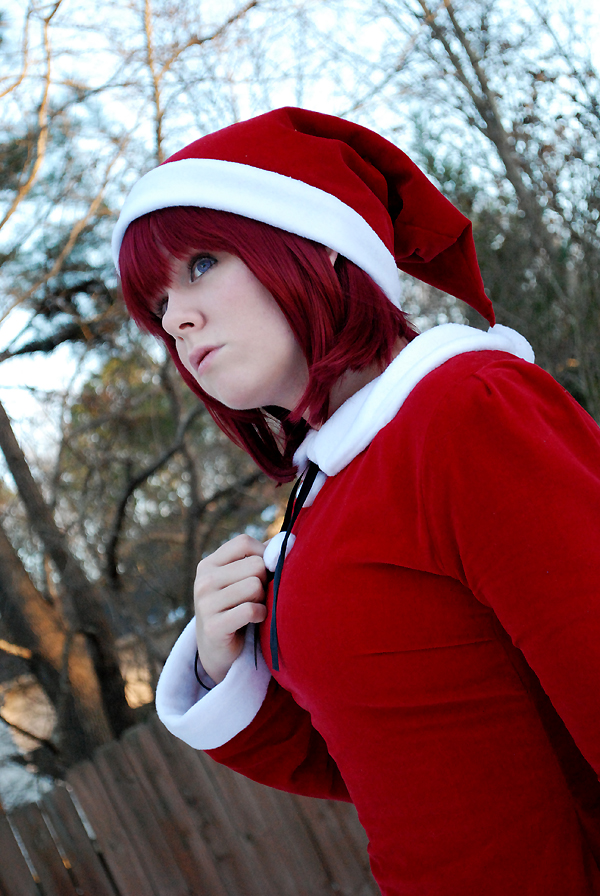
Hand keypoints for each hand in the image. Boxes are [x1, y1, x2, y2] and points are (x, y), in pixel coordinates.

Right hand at [194, 534, 267, 683]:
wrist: (217, 650)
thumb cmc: (236, 607)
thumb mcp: (240, 578)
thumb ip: (260, 556)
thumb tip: (289, 538)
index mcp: (208, 564)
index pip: (244, 542)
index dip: (263, 553)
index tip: (265, 571)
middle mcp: (203, 581)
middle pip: (255, 565)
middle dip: (264, 580)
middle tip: (256, 596)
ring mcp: (205, 604)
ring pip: (255, 586)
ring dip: (263, 599)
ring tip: (254, 607)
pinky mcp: (213, 627)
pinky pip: (251, 610)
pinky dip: (261, 615)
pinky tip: (255, 620)